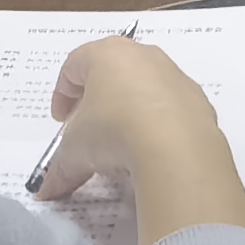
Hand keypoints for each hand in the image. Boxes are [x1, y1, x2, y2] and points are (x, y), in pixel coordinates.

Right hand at [33, 36, 209, 193]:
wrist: (178, 147)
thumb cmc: (114, 131)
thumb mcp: (76, 151)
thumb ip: (59, 168)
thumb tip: (47, 190)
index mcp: (107, 54)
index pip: (74, 65)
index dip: (63, 93)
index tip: (61, 119)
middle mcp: (143, 55)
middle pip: (112, 72)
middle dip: (96, 100)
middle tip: (88, 128)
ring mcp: (174, 75)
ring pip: (144, 88)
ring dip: (129, 111)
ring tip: (121, 144)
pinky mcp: (198, 100)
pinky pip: (170, 109)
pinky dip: (158, 125)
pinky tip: (151, 151)